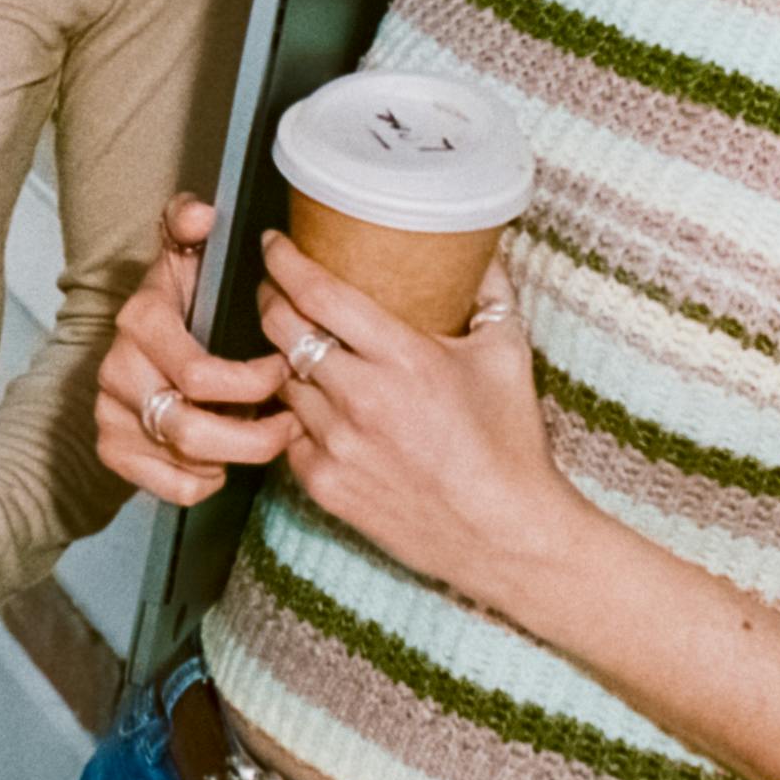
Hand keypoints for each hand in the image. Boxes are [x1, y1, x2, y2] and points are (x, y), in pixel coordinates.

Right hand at [94, 196, 292, 506]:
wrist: (138, 344)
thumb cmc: (181, 303)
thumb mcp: (186, 256)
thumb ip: (189, 224)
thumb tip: (201, 214)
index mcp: (141, 320)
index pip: (199, 375)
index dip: (252, 383)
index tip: (284, 369)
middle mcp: (118, 370)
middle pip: (192, 429)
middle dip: (256, 434)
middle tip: (290, 420)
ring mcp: (111, 413)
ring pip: (186, 461)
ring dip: (237, 455)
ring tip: (266, 435)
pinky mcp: (113, 449)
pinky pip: (172, 487)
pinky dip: (206, 479)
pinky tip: (224, 458)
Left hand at [255, 231, 590, 613]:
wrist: (506, 535)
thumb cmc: (510, 444)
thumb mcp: (507, 355)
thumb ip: (491, 293)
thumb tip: (479, 249)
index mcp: (403, 359)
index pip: (319, 294)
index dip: (284, 262)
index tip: (275, 244)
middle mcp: (361, 399)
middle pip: (281, 329)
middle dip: (269, 298)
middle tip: (275, 287)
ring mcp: (338, 445)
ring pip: (279, 380)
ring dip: (280, 356)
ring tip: (293, 344)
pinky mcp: (325, 485)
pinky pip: (287, 432)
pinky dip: (295, 413)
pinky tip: (311, 403)